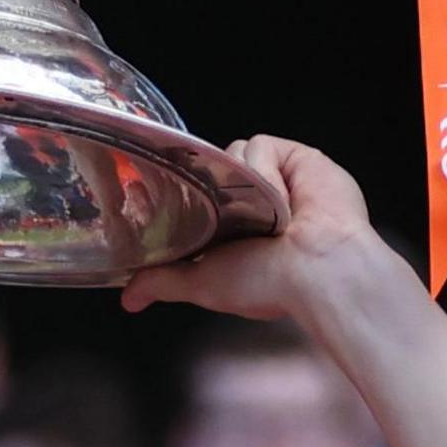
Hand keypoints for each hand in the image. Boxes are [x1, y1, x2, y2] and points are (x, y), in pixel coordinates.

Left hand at [118, 136, 387, 323]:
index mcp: (234, 229)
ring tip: (265, 218)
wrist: (317, 268)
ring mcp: (275, 178)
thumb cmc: (268, 282)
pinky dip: (266, 171)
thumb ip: (163, 282)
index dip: (180, 196)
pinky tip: (283, 201)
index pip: (197, 198)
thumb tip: (129, 299)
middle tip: (220, 211)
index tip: (157, 198)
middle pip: (212, 170)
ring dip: (243, 185)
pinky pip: (259, 146)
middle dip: (211, 185)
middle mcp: (254, 201)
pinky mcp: (294, 157)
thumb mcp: (202, 284)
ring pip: (232, 154)